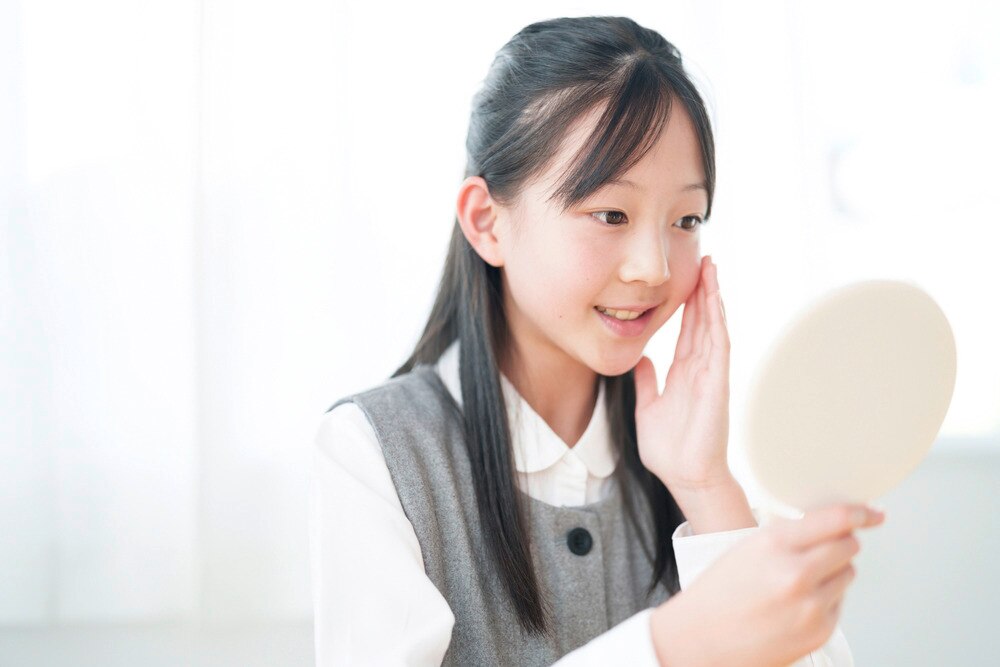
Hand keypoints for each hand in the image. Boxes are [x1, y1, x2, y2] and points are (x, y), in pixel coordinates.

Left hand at [634, 254, 730, 489]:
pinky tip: (715, 301)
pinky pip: (719, 347)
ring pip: (713, 327)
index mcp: (684, 374)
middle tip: (704, 259)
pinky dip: (717, 322)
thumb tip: (641, 359)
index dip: (689, 304)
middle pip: (703, 321)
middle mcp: (701, 369)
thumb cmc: (670, 449)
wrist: (686, 476)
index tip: (687, 279)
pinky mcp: (718, 384)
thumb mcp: (648, 408)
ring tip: (712, 268)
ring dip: (713, 298)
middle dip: (703, 290)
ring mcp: (711, 375)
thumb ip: (647, 382)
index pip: (688, 331)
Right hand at [651, 503, 885, 666]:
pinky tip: (795, 604)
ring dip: (834, 572)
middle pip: (849, 546)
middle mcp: (796, 573)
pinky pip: (839, 603)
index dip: (860, 513)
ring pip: (848, 574)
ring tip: (798, 582)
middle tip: (820, 549)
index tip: (872, 513)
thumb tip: (834, 526)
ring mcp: (810, 606)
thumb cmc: (718, 593)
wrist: (699, 640)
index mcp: (773, 544)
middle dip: (840, 543)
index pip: (836, 520)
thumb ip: (789, 535)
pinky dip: (826, 600)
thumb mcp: (748, 549)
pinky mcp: (819, 632)